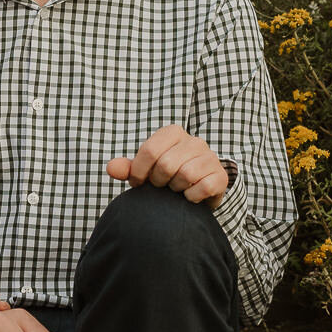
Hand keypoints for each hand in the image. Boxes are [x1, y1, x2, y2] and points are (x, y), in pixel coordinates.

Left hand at [106, 123, 230, 204]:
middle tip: (161, 187)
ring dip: (175, 189)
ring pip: (185, 175)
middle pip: (166, 164)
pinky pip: (203, 187)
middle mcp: (194, 141)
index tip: (139, 183)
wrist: (196, 192)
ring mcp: (210, 157)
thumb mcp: (145, 171)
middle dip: (158, 182)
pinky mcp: (220, 176)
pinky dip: (191, 197)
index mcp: (173, 133)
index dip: (139, 172)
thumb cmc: (167, 178)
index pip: (149, 150)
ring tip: (176, 190)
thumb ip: (128, 169)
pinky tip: (190, 197)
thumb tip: (111, 168)